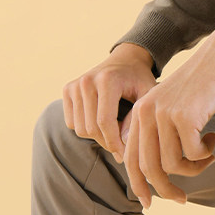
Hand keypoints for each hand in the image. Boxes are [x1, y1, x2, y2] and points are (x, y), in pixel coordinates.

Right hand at [63, 42, 156, 162]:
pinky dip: (86, 128)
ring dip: (97, 137)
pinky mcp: (67, 90)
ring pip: (80, 129)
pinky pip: (72, 123)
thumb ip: (136, 120)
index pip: (104, 122)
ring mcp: (74, 85)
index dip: (114, 143)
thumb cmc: (139, 81)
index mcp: (107, 81)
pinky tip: (101, 121)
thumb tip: (123, 146)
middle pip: (91, 128)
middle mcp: (86, 81)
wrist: (125, 60)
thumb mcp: (147, 97)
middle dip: (107, 142)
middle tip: (122, 146)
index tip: (125, 155)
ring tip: (114, 131)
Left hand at [121, 20, 214, 207]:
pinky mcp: (185, 115)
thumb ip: (160, 137)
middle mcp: (147, 112)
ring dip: (194, 168)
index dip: (139, 186)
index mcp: (140, 113)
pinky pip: (194, 153)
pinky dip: (205, 154)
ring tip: (206, 156)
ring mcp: (165, 114)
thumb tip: (158, 176)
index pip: (131, 160)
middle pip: (151, 168)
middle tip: (182, 200)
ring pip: (174, 165)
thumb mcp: (173, 111)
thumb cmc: (201, 88)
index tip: (149, 204)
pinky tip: (213, 138)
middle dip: (167, 190)